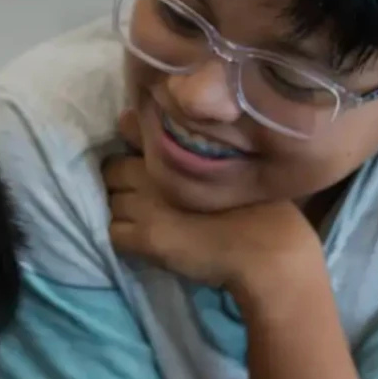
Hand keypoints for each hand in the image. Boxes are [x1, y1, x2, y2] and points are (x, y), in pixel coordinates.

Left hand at [103, 114, 321, 296]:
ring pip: (110, 202)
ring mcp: (145, 203)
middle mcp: (155, 168)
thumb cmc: (258, 204)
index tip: (144, 163)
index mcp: (176, 144)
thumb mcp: (227, 164)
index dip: (134, 151)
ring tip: (147, 220)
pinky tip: (145, 243)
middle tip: (144, 198)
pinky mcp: (144, 237)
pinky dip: (124, 239)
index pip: (127, 132)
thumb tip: (153, 131)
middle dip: (122, 183)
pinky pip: (113, 234)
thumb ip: (191, 145)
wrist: (267, 247)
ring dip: (123, 211)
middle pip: (111, 169)